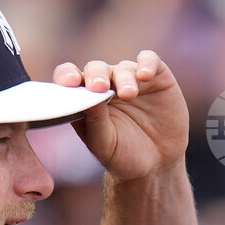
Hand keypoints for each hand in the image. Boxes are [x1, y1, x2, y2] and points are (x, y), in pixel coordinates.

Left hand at [53, 50, 188, 180]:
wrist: (158, 164)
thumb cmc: (123, 154)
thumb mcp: (105, 144)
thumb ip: (95, 121)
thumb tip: (89, 97)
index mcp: (85, 98)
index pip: (69, 77)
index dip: (66, 75)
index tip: (68, 83)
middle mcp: (105, 84)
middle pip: (95, 68)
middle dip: (96, 75)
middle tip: (98, 87)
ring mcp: (130, 78)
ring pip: (123, 68)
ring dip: (123, 78)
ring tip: (128, 94)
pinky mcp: (157, 77)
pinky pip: (150, 60)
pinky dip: (147, 63)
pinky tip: (144, 75)